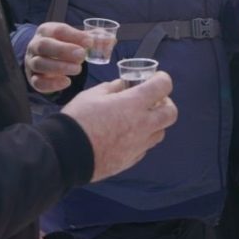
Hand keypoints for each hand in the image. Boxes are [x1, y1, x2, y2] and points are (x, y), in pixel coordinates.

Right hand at [25, 22, 87, 93]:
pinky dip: (52, 84)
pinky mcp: (32, 78)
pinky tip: (67, 82)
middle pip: (44, 46)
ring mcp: (31, 62)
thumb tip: (112, 41)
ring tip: (78, 69)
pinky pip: (38, 82)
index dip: (74, 35)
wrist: (44, 58)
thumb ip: (91, 39)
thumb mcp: (74, 38)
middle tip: (82, 55)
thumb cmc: (62, 45)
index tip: (89, 41)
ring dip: (59, 67)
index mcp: (46, 30)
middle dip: (63, 50)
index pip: (58, 30)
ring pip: (39, 64)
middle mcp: (35, 45)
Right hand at [61, 72, 177, 181]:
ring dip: (155, 123)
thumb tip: (122, 86)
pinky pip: (145, 148)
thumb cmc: (78, 120)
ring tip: (140, 119)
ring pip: (160, 133)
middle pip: (171, 113)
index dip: (162, 79)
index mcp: (134, 104)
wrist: (67, 153)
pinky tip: (128, 135)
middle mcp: (142, 125)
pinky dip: (142, 139)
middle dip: (166, 104)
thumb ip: (112, 88)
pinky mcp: (130, 160)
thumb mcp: (92, 95)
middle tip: (153, 101)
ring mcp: (138, 145)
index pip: (163, 86)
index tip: (156, 78)